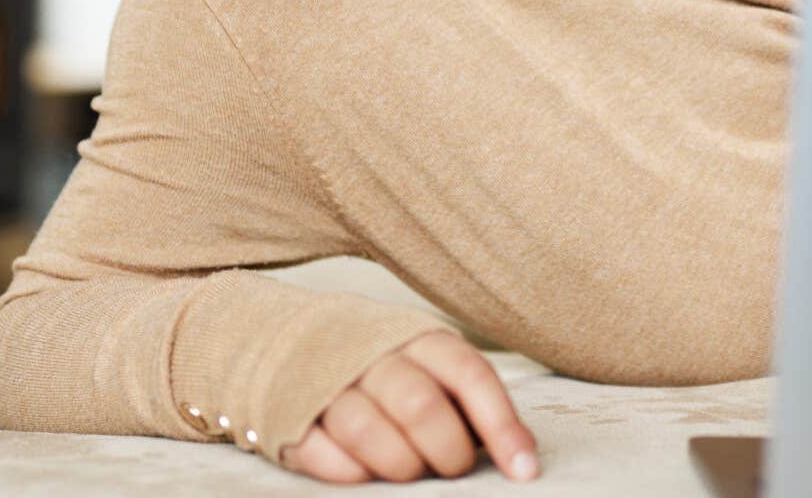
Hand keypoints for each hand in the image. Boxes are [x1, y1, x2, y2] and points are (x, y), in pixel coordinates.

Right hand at [282, 330, 539, 484]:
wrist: (288, 338)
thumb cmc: (383, 364)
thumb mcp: (430, 366)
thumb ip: (470, 403)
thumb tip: (522, 455)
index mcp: (421, 338)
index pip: (471, 376)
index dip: (502, 426)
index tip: (523, 470)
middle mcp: (375, 355)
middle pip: (420, 406)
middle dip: (447, 451)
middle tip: (453, 469)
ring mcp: (329, 382)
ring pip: (368, 431)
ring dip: (400, 465)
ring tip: (410, 473)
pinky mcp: (291, 414)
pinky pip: (322, 453)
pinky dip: (351, 473)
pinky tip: (366, 473)